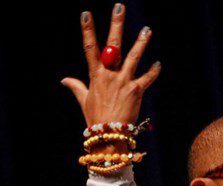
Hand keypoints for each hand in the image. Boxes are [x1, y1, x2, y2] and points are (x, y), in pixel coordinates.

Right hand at [61, 5, 160, 134]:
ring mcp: (124, 82)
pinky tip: (158, 63)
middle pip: (113, 45)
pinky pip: (147, 78)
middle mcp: (109, 75)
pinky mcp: (136, 91)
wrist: (109, 136)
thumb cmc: (96, 119)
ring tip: (147, 30)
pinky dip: (154, 71)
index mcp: (96, 75)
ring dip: (141, 42)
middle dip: (116, 24)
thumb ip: (76, 87)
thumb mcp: (84, 101)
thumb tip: (64, 80)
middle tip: (120, 7)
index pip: (90, 47)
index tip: (85, 14)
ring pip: (133, 57)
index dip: (87, 30)